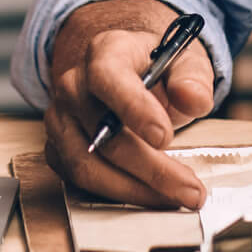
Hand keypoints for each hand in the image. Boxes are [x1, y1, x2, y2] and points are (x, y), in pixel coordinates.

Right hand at [44, 0, 216, 209]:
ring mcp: (61, 119)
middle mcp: (73, 85)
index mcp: (105, 53)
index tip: (164, 137)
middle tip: (191, 189)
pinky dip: (117, 195)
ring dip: (135, 190)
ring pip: (87, 166)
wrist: (131, 74)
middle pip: (103, 134)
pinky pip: (80, 181)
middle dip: (151, 169)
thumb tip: (193, 98)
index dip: (133, 108)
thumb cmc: (156, 69)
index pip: (107, 77)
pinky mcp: (57, 149)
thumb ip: (192, 77)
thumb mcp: (184, 61)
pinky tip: (149, 196)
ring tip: (175, 199)